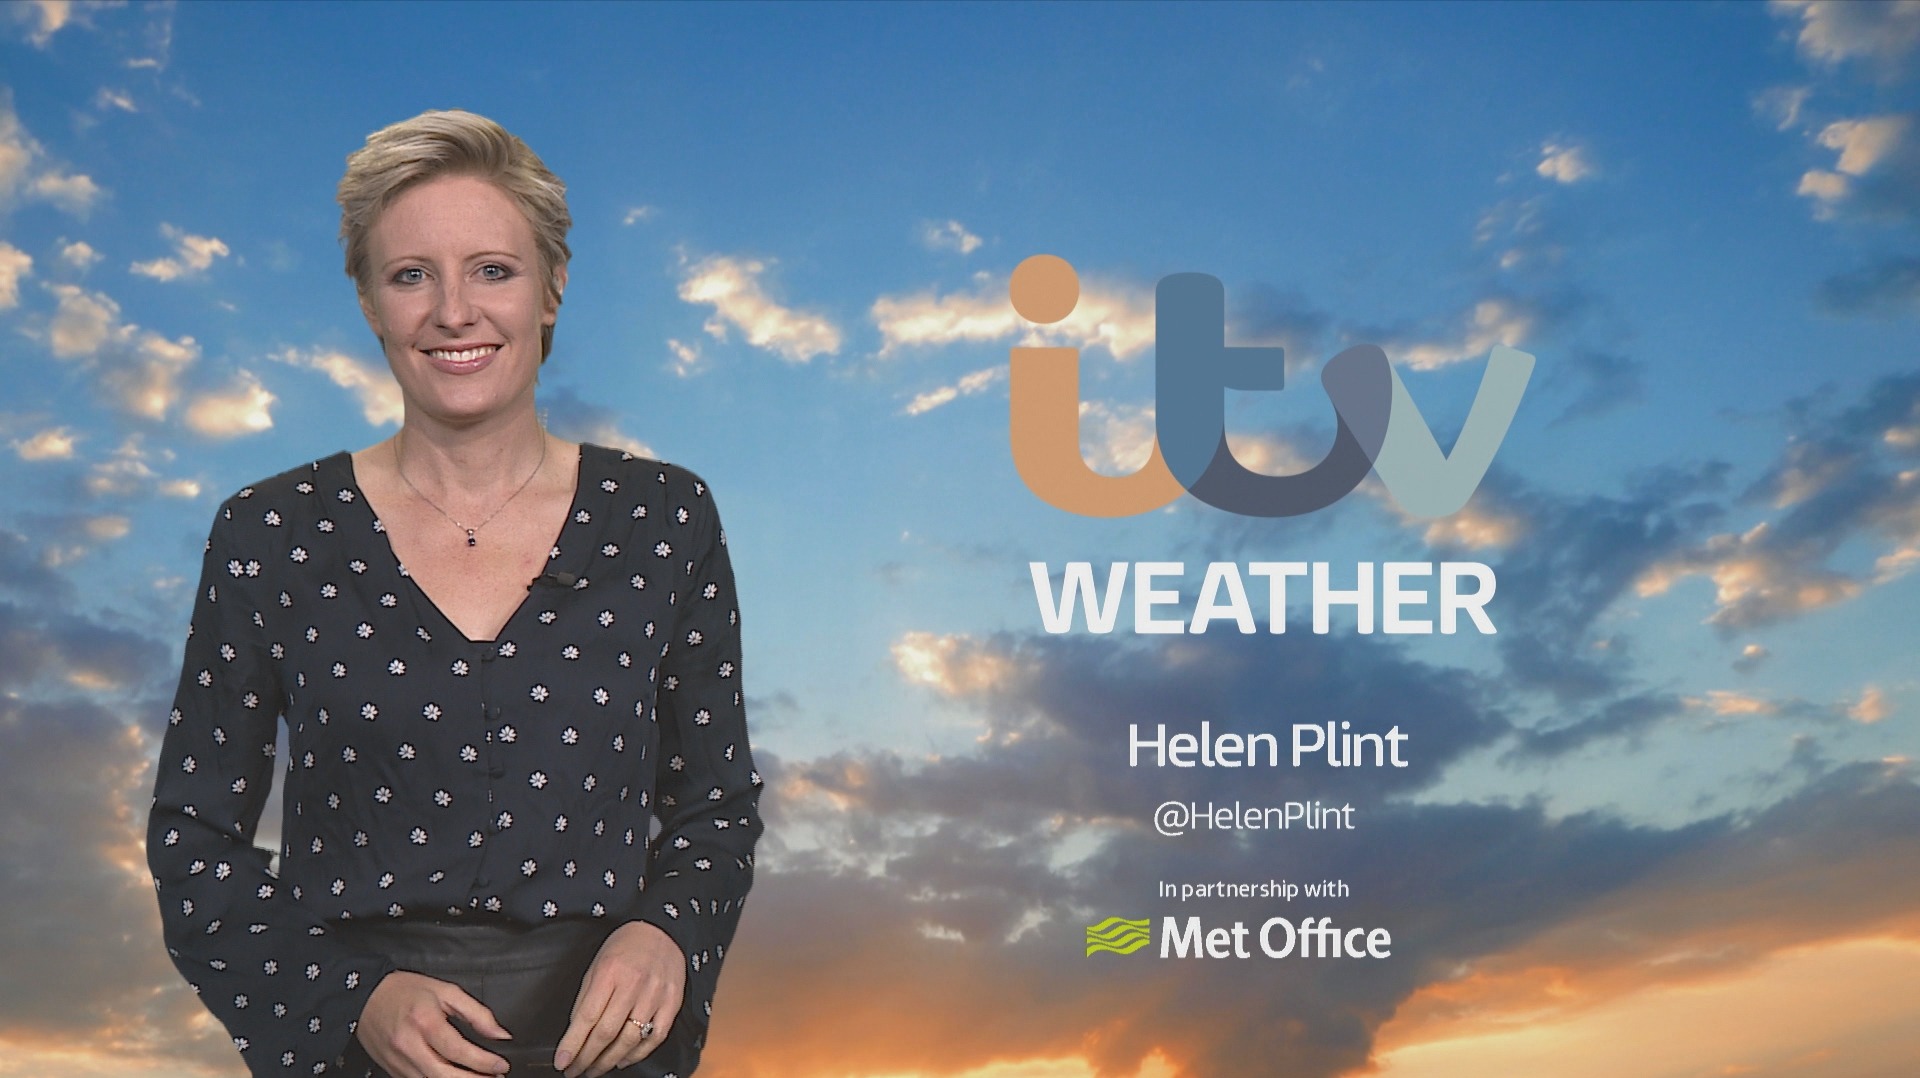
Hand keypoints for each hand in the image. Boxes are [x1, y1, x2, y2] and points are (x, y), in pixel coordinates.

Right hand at [356, 970, 510, 1077]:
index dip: (484, 1062)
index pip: (459, 1051)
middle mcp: (409, 1046)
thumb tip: (500, 1034)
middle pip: (445, 1075)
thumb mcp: (446, 991)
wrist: (365, 997)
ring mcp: (399, 1062)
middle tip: (496, 1077)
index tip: (502, 1065)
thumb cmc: (406, 991)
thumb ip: (477, 1013)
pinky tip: (455, 1077)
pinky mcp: (393, 1070)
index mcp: (425, 1022)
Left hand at [554, 921, 684, 1077]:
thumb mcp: (597, 965)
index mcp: (610, 972)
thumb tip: (575, 1032)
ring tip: (594, 1070)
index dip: (572, 1044)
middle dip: (586, 1058)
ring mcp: (656, 996)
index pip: (587, 1017)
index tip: (561, 1062)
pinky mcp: (672, 1003)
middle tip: (574, 1072)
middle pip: (607, 1033)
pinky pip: (655, 1038)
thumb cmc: (625, 947)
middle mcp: (634, 985)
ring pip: (630, 1040)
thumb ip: (586, 998)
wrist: (662, 931)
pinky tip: (622, 1060)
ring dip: (608, 1061)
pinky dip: (637, 1054)